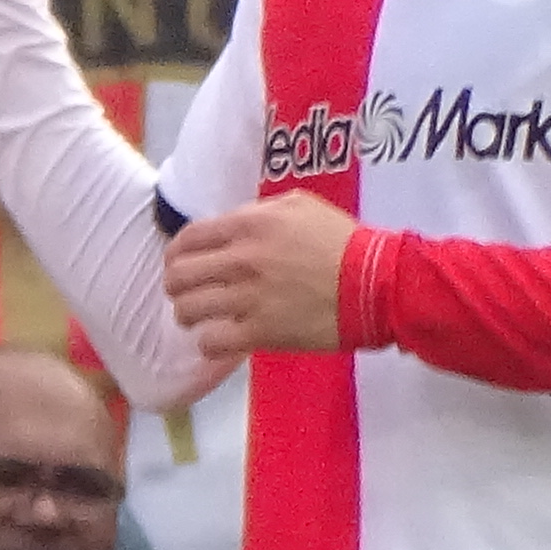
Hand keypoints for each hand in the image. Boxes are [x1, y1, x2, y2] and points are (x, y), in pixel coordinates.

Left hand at [163, 192, 357, 356]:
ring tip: (202, 319)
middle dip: (177, 286)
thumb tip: (231, 226)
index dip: (175, 254)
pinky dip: (209, 343)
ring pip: (187, 310)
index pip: (188, 239)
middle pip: (179, 276)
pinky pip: (211, 343)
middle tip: (189, 293)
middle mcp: (241, 260)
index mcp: (248, 225)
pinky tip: (221, 339)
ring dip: (189, 315)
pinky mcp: (260, 333)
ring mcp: (247, 298)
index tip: (179, 263)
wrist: (375, 283)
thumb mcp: (299, 205)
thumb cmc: (342, 241)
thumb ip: (257, 213)